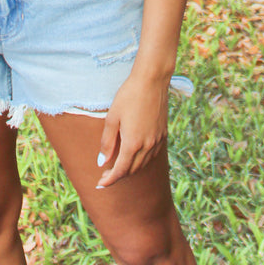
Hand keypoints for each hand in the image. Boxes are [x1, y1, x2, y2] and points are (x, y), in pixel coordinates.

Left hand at [96, 70, 168, 187]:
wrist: (152, 80)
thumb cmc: (129, 96)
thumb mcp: (112, 118)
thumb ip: (107, 142)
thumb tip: (102, 162)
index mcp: (133, 143)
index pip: (121, 171)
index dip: (110, 180)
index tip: (100, 184)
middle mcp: (147, 146)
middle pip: (132, 170)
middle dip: (118, 175)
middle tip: (105, 173)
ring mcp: (157, 141)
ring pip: (143, 164)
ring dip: (130, 169)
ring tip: (118, 165)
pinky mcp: (163, 134)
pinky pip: (152, 155)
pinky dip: (141, 160)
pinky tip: (134, 154)